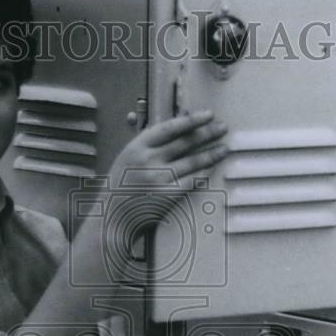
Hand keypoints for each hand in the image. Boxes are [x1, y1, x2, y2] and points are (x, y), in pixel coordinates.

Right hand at [108, 109, 228, 212]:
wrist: (112, 219)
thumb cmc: (119, 189)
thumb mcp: (127, 160)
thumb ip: (148, 146)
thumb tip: (176, 131)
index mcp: (136, 147)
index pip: (170, 128)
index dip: (192, 120)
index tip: (207, 115)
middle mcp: (148, 160)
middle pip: (185, 142)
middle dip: (208, 133)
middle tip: (222, 128)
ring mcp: (159, 178)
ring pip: (193, 161)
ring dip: (211, 154)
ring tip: (224, 149)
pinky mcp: (168, 196)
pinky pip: (192, 181)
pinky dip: (204, 173)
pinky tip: (213, 168)